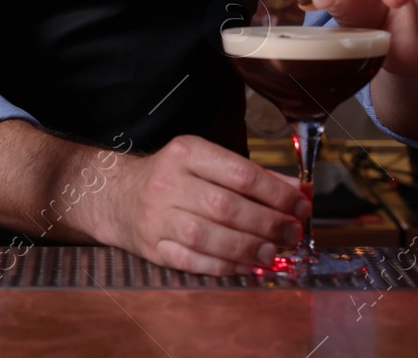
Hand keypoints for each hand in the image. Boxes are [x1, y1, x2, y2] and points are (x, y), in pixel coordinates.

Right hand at [92, 134, 308, 275]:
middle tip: (292, 233)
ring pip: (208, 235)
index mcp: (186, 152)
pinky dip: (224, 266)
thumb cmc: (173, 177)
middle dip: (267, 223)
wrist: (117, 195)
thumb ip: (251, 175)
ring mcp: (157, 216)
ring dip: (247, 247)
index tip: (300, 206)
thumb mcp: (206, 162)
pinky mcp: (152, 246)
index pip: (240, 173)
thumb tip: (296, 192)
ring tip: (273, 252)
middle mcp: (168, 182)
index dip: (276, 193)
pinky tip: (246, 265)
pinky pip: (192, 260)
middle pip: (225, 206)